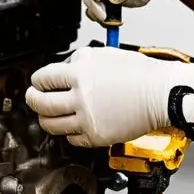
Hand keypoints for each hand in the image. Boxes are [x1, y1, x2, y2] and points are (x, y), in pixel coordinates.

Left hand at [25, 47, 193, 147]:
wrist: (161, 94)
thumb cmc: (138, 73)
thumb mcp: (103, 55)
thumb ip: (78, 61)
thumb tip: (61, 71)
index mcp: (80, 72)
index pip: (43, 78)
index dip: (37, 81)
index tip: (38, 83)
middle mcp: (80, 96)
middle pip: (40, 103)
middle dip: (33, 100)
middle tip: (34, 98)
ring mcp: (87, 118)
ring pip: (50, 124)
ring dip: (46, 119)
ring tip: (49, 114)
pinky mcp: (96, 136)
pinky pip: (71, 139)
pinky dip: (69, 133)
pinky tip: (74, 125)